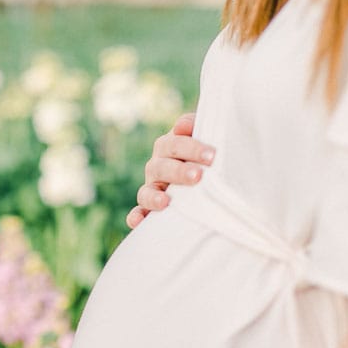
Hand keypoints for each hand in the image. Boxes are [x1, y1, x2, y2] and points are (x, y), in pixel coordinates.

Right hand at [127, 112, 215, 228]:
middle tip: (198, 176)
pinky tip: (137, 222)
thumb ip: (196, 125)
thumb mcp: (207, 135)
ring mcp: (152, 187)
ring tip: (166, 202)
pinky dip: (136, 216)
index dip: (191, 148)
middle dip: (179, 172)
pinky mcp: (150, 208)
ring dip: (154, 196)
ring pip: (147, 191)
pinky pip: (139, 212)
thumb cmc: (209, 152)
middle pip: (161, 167)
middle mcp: (157, 166)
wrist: (210, 171)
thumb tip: (182, 126)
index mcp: (168, 146)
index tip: (212, 156)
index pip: (174, 144)